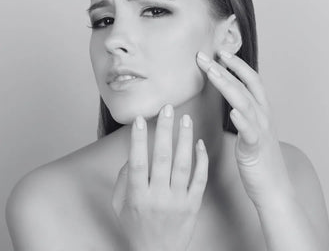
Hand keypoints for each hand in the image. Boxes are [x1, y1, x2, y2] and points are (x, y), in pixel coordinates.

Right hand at [111, 105, 208, 250]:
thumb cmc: (135, 228)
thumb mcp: (119, 206)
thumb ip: (123, 179)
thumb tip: (133, 154)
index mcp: (137, 197)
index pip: (138, 163)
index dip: (138, 140)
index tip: (140, 119)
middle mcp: (158, 197)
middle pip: (162, 159)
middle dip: (165, 130)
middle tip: (167, 109)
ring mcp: (178, 201)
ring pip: (184, 165)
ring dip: (184, 139)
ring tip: (185, 119)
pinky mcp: (194, 205)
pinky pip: (200, 179)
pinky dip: (201, 160)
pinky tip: (199, 143)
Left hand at [196, 50, 294, 208]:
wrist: (274, 187)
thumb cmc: (259, 157)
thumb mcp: (252, 128)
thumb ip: (244, 111)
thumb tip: (230, 99)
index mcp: (262, 110)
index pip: (250, 79)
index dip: (236, 64)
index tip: (219, 52)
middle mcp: (264, 115)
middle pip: (244, 85)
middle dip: (224, 68)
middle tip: (204, 56)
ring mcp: (261, 130)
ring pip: (244, 102)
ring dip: (228, 85)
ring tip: (212, 72)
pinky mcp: (256, 148)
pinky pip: (250, 132)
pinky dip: (242, 121)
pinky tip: (233, 113)